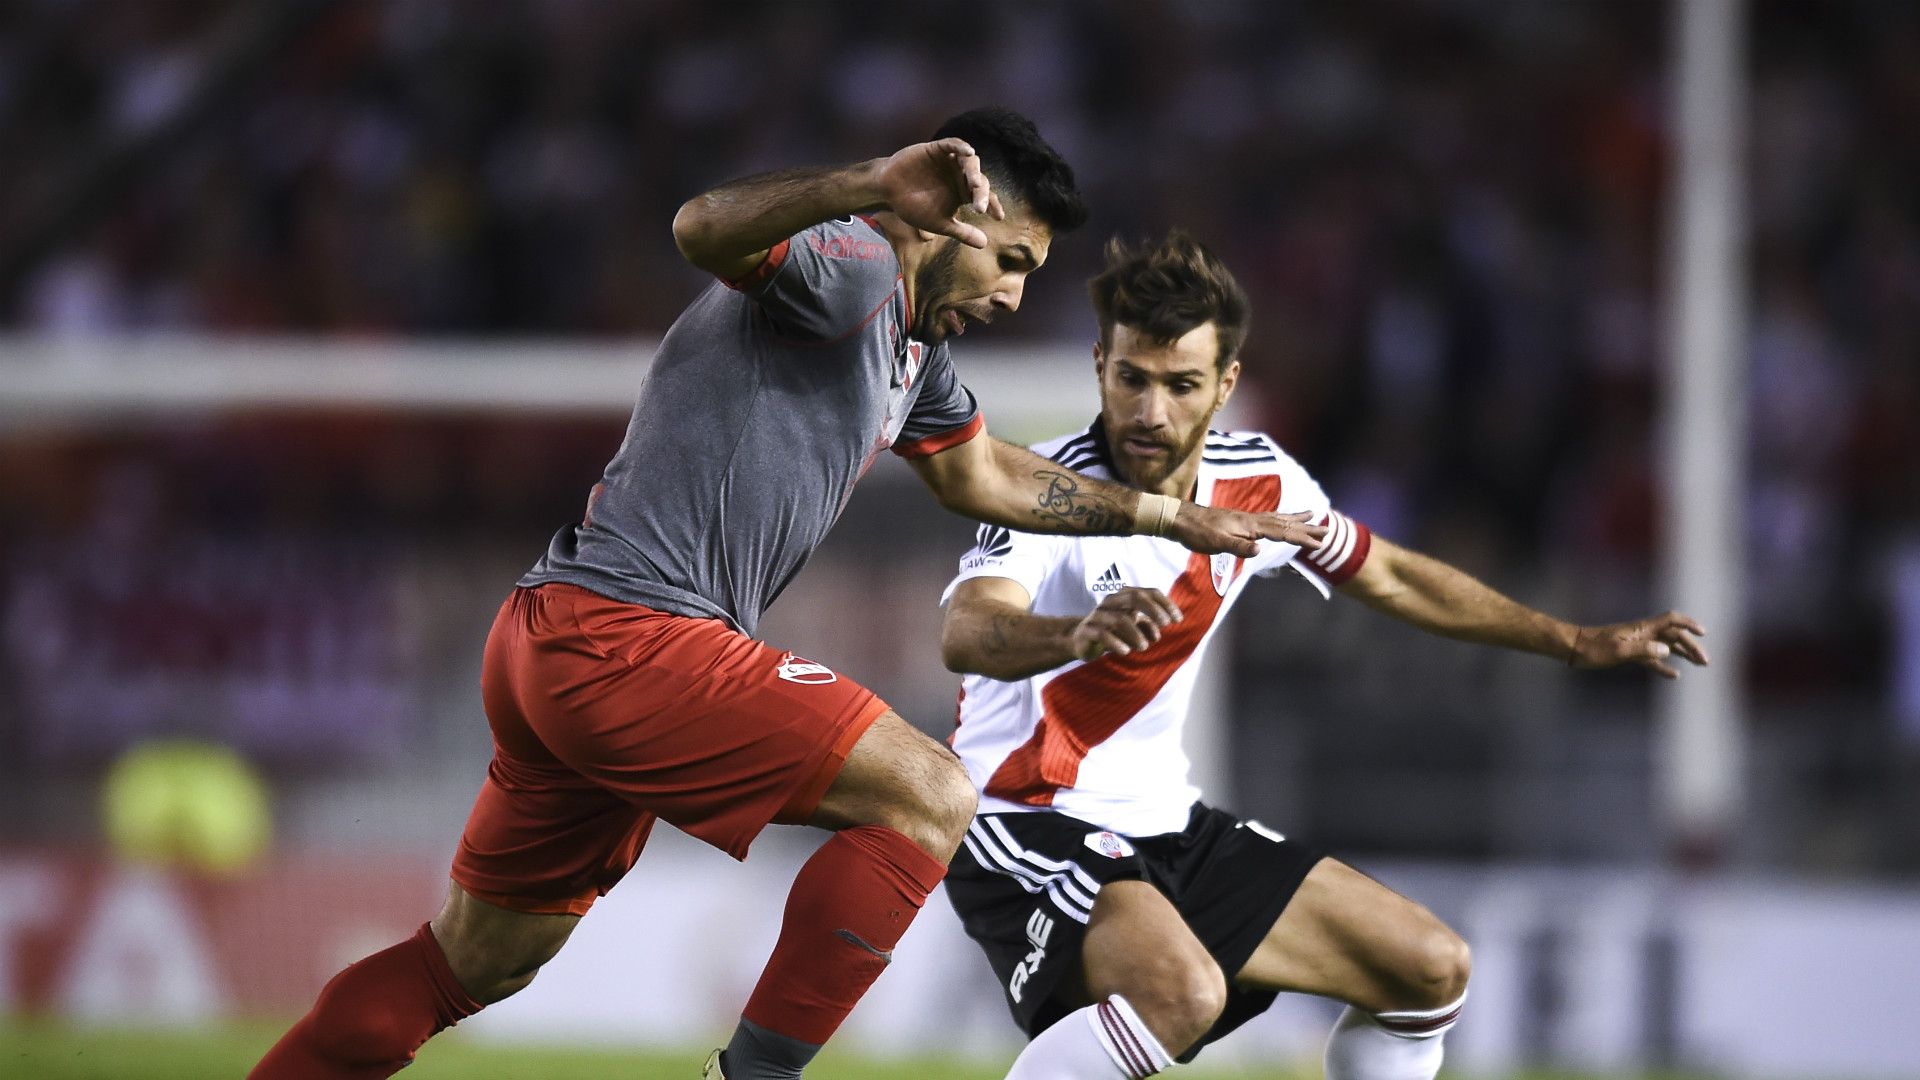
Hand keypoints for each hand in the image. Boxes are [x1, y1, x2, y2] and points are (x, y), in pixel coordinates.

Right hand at [877, 138, 1005, 247]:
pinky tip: (968, 152)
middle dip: (981, 193)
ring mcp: (950, 162)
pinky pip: (952, 145)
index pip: (983, 197)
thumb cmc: (914, 207)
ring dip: (974, 172)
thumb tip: (985, 244)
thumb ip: (962, 232)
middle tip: (980, 207)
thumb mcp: (940, 224)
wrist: (888, 192)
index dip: (992, 205)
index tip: (998, 217)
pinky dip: (961, 147)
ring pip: (970, 162)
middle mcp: (960, 176)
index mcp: (963, 192)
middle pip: (979, 181)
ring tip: (975, 184)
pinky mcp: (937, 150)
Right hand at [1069, 587, 1182, 660]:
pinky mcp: (1087, 631)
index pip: (1149, 592)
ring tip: (1144, 647)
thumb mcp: (1133, 627)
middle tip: (1166, 624)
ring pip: (1119, 619)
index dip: (1165, 604)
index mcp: (1124, 597)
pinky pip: (1102, 634)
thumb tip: (1158, 635)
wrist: (1081, 639)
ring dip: (1135, 633)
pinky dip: (1116, 643)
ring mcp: (1098, 615)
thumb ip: (1147, 626)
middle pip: (1135, 597)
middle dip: (1153, 610)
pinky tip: (1126, 651)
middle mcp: (1111, 602)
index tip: (1178, 619)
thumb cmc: (1112, 631)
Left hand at [1170, 507, 1326, 558]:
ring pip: (1278, 518)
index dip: (1301, 538)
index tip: (1319, 543)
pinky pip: (1268, 518)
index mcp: (1250, 525)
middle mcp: (1252, 519)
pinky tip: (1281, 519)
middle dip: (1306, 528)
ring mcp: (1247, 518)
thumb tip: (1259, 550)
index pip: (1282, 532)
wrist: (1180, 519)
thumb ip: (1239, 547)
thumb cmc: (1197, 533)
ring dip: (1297, 519)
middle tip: (1327, 530)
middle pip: (1285, 523)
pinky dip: (1281, 517)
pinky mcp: (1241, 520)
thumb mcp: (1216, 544)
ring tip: (1314, 514)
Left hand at [1570, 611, 1709, 677]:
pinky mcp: (1630, 655)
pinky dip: (1665, 666)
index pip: (1671, 620)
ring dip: (1684, 654)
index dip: (1688, 624)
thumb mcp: (1618, 650)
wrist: (1573, 649)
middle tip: (1705, 661)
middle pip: (1674, 636)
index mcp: (1642, 628)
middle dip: (1691, 646)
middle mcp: (1643, 634)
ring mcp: (1637, 644)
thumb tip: (1667, 651)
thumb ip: (1643, 650)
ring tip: (1700, 664)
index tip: (1703, 633)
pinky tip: (1675, 675)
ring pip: (1667, 647)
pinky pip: (1653, 660)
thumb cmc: (1593, 648)